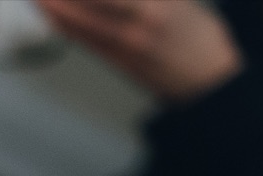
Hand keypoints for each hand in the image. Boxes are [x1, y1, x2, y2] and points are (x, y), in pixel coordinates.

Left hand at [37, 0, 241, 103]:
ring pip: (80, 22)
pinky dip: (66, 25)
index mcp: (156, 5)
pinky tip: (54, 16)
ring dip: (56, 7)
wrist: (208, 81)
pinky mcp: (117, 61)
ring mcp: (125, 44)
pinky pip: (84, 40)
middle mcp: (138, 23)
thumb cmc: (199, 35)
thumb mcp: (180, 1)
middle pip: (88, 3)